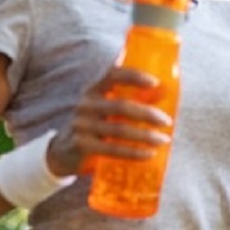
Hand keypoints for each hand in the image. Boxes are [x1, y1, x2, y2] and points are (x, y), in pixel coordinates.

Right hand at [46, 66, 172, 176]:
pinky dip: (134, 152)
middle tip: (167, 121)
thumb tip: (162, 92)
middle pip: (121, 106)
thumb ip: (126, 99)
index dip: (134, 76)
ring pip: (119, 129)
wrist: (63, 151)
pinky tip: (149, 154)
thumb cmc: (94, 125)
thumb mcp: (104, 108)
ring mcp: (82, 125)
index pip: (112, 75)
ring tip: (163, 139)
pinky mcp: (82, 145)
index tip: (155, 82)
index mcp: (93, 89)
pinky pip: (113, 149)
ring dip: (145, 135)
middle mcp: (86, 104)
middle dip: (147, 113)